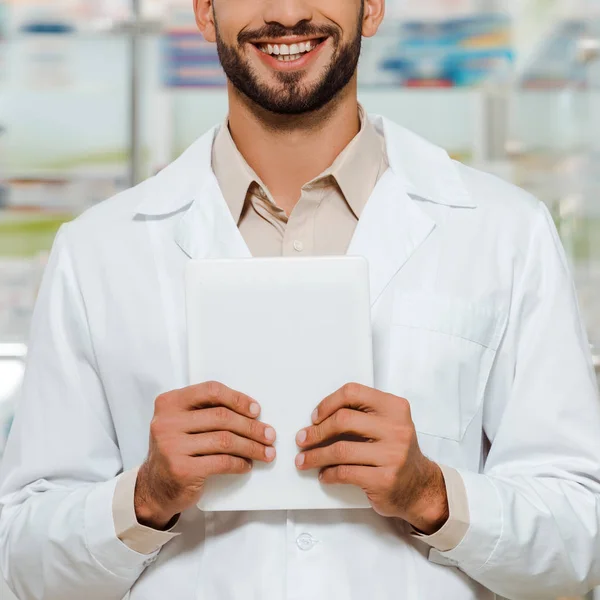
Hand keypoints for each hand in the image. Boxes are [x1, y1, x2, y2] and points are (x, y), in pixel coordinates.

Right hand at [136, 382, 275, 529]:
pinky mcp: (182, 469)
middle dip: (251, 427)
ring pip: (225, 440)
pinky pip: (221, 462)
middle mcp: (167, 422)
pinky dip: (239, 463)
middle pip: (222, 417)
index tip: (256, 410)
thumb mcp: (183, 423)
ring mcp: (172, 446)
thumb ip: (206, 411)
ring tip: (266, 452)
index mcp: (170, 403)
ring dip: (251, 446)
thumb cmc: (177, 450)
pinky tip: (246, 465)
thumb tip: (251, 411)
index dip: (237, 399)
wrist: (155, 487)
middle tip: (269, 435)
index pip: (211, 391)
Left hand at [295, 383, 448, 533]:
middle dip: (316, 431)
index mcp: (394, 407)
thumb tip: (319, 418)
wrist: (420, 488)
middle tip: (302, 439)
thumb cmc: (395, 452)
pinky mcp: (385, 479)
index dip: (328, 403)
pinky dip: (328, 474)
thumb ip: (363, 415)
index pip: (353, 392)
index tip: (315, 416)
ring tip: (303, 460)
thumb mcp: (388, 424)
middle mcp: (396, 428)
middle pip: (343, 420)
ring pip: (341, 449)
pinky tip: (324, 475)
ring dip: (315, 455)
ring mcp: (392, 455)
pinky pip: (345, 473)